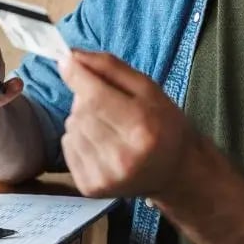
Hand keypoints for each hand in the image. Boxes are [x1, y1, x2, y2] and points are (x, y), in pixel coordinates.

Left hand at [58, 50, 201, 198]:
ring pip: (71, 128)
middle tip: (107, 104)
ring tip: (107, 127)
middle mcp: (123, 156)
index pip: (95, 97)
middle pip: (81, 112)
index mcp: (142, 128)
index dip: (76, 75)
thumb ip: (110, 68)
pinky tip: (100, 143)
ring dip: (82, 120)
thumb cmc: (164, 125)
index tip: (67, 60)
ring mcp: (106, 176)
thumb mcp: (148, 88)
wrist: (176, 172)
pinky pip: (67, 148)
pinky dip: (78, 139)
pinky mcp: (91, 187)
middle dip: (86, 99)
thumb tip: (71, 56)